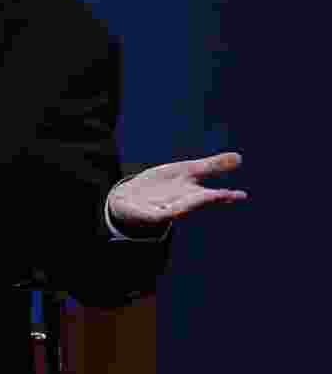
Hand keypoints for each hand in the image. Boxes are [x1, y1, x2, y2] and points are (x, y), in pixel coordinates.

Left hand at [108, 152, 245, 230]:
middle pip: (197, 202)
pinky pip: (157, 216)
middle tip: (225, 196)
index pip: (211, 195)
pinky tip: (167, 214)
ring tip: (204, 198)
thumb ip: (212, 167)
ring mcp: (166, 210)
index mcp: (193, 193)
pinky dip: (162, 214)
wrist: (131, 199)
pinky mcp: (149, 215)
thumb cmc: (164, 186)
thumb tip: (240, 158)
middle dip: (210, 200)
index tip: (242, 195)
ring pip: (179, 210)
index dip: (224, 195)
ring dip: (190, 206)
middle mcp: (182, 203)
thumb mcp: (187, 171)